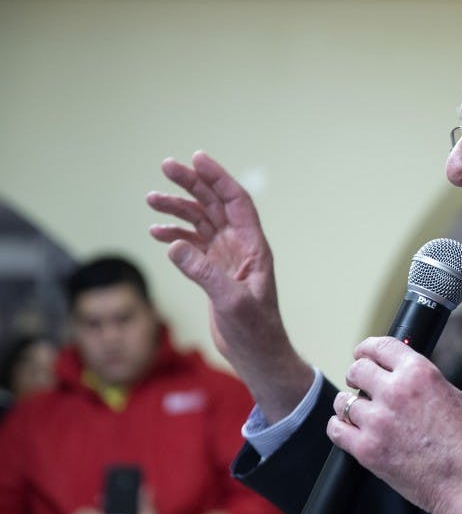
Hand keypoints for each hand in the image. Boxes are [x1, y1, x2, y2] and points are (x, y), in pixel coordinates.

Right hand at [147, 151, 312, 421]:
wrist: (257, 355)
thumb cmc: (254, 331)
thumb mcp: (230, 302)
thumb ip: (203, 273)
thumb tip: (174, 244)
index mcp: (253, 247)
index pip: (236, 202)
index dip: (218, 178)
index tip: (197, 158)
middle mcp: (241, 247)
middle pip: (216, 205)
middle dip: (193, 184)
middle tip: (166, 166)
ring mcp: (226, 258)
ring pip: (201, 222)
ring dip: (178, 208)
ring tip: (151, 198)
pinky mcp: (213, 272)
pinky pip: (193, 244)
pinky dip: (175, 235)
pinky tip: (157, 232)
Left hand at [327, 337, 461, 513]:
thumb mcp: (456, 397)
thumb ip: (427, 384)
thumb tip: (409, 381)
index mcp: (420, 372)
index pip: (381, 346)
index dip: (368, 348)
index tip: (363, 353)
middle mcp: (396, 392)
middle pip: (357, 370)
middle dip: (358, 375)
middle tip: (361, 384)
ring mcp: (379, 422)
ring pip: (343, 401)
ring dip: (349, 404)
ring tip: (359, 412)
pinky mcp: (368, 451)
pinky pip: (337, 430)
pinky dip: (340, 428)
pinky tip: (349, 430)